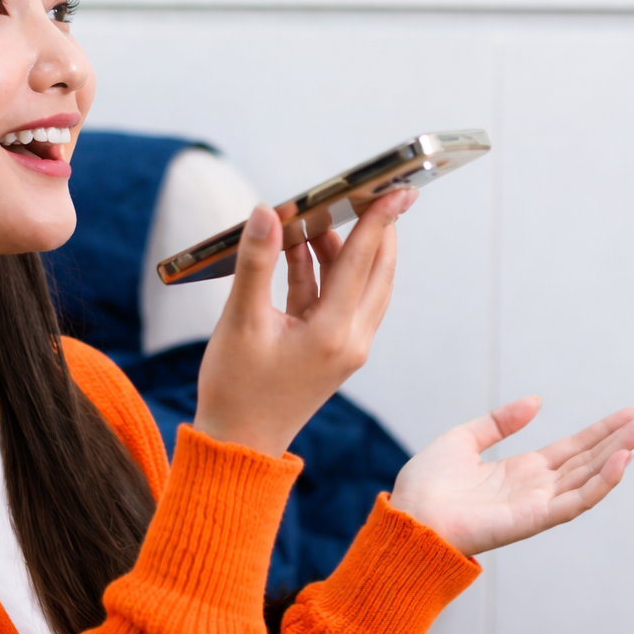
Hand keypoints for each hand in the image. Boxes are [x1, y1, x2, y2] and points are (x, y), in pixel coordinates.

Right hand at [192, 189, 417, 456]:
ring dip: (344, 250)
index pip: (362, 262)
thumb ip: (255, 262)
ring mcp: (345, 348)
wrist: (239, 444)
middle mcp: (350, 341)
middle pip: (377, 272)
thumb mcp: (240, 321)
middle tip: (376, 192)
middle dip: (377, 231)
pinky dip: (325, 272)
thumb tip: (266, 212)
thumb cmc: (235, 389)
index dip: (378, 220)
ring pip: (360, 285)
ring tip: (318, 216)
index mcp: (333, 334)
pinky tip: (299, 248)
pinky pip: (339, 300)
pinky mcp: (333, 351)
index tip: (397, 189)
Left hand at [390, 398, 633, 555]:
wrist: (409, 518)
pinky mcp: (534, 519)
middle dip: (626, 437)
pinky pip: (576, 500)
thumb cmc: (427, 485)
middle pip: (592, 458)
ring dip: (622, 452)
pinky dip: (602, 481)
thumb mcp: (463, 439)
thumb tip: (537, 401)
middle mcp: (538, 488)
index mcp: (523, 470)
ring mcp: (539, 504)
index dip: (606, 429)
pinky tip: (623, 459)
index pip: (577, 447)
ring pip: (592, 475)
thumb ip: (500, 422)